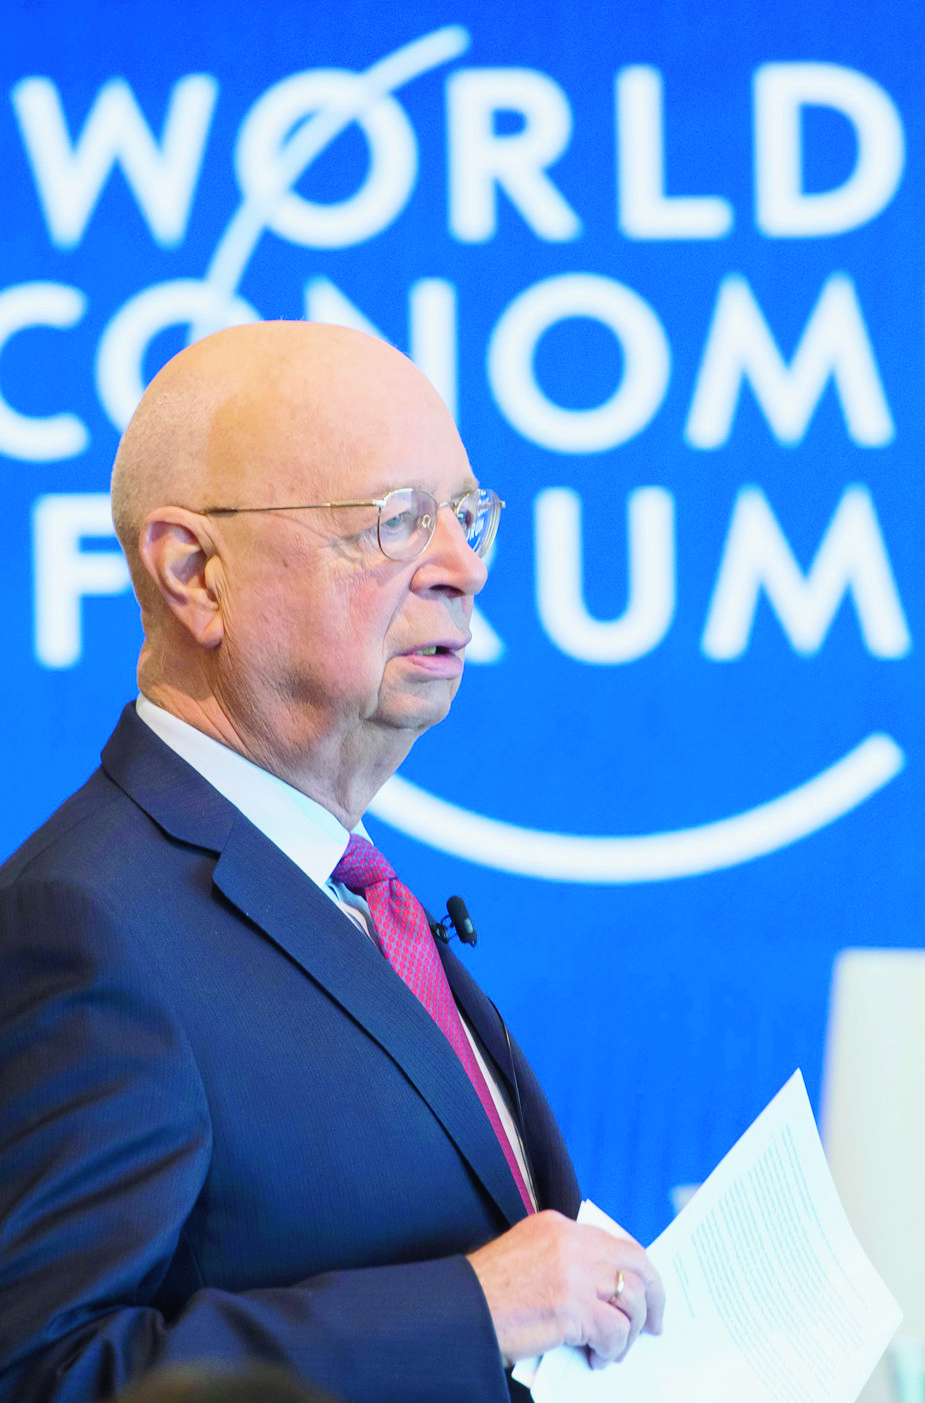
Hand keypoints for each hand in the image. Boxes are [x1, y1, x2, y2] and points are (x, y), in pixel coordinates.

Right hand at [466, 1210, 663, 1368]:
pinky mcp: (572, 1307)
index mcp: (559, 1225)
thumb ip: (566, 1260)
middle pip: (636, 1264)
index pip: (616, 1242)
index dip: (639, 1270)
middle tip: (656, 1324)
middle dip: (654, 1297)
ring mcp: (574, 1273)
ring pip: (632, 1299)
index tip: (647, 1291)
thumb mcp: (528, 1256)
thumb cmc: (489, 1292)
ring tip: (615, 1349)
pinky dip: (613, 1349)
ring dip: (631, 1331)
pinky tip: (597, 1358)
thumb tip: (604, 1291)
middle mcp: (571, 1242)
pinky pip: (615, 1331)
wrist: (461, 1310)